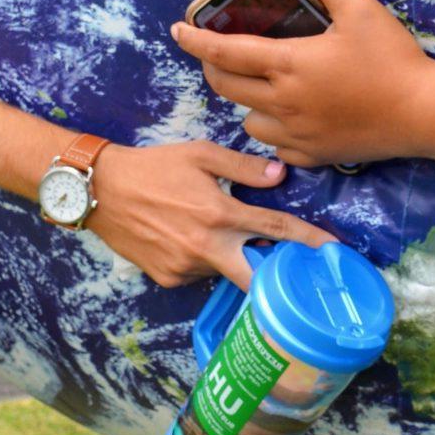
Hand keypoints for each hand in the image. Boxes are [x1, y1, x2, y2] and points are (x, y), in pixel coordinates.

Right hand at [81, 140, 328, 288]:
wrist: (99, 190)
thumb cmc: (154, 167)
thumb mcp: (200, 155)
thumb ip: (243, 167)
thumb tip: (281, 175)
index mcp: (219, 215)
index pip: (276, 231)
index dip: (309, 241)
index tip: (334, 251)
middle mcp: (206, 248)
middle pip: (258, 277)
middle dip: (278, 277)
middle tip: (294, 269)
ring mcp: (185, 268)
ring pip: (226, 270)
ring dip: (235, 258)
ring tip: (221, 235)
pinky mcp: (168, 279)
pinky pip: (200, 273)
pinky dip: (207, 260)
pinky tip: (192, 239)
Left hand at [171, 0, 434, 169]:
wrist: (423, 113)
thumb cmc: (392, 58)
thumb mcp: (359, 9)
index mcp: (289, 63)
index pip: (225, 52)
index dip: (196, 40)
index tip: (177, 30)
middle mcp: (284, 102)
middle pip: (226, 87)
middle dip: (213, 69)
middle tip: (218, 55)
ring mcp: (296, 134)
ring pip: (247, 120)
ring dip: (245, 101)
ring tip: (261, 86)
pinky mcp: (313, 156)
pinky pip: (275, 146)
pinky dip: (273, 130)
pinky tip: (290, 116)